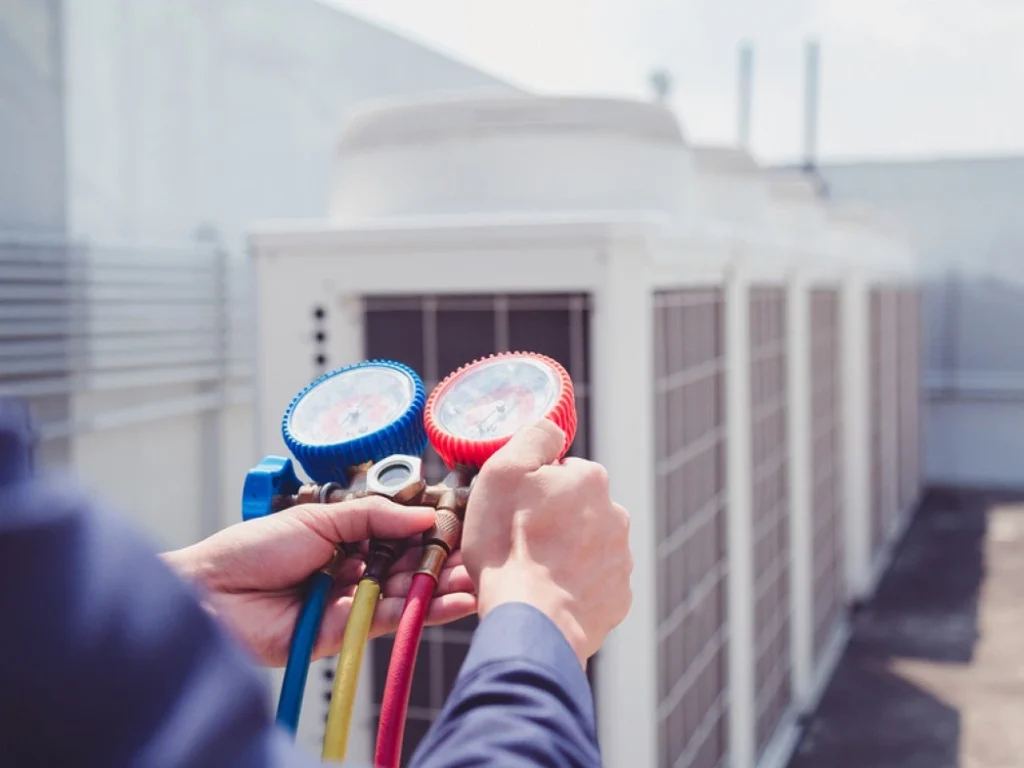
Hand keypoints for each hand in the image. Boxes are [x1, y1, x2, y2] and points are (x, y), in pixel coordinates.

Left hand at [163, 497, 476, 666]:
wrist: (211, 592)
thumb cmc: (252, 548)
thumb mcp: (320, 517)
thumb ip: (374, 517)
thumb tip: (424, 515)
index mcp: (343, 539)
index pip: (397, 535)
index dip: (428, 532)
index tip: (459, 526)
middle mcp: (351, 571)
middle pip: (405, 567)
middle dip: (441, 563)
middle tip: (477, 557)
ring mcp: (349, 603)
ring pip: (404, 596)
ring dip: (439, 589)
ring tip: (475, 581)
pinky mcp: (344, 634)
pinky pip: (388, 622)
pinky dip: (420, 612)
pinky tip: (449, 602)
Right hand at [461, 420, 632, 664]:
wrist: (532, 619)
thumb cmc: (510, 544)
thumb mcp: (504, 471)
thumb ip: (534, 437)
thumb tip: (553, 431)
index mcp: (591, 480)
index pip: (561, 471)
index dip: (533, 489)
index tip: (514, 510)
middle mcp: (615, 514)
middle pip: (575, 509)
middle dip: (552, 521)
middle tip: (518, 543)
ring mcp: (620, 559)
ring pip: (585, 546)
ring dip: (563, 554)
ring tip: (531, 573)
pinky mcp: (617, 598)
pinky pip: (592, 583)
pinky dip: (572, 586)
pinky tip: (547, 594)